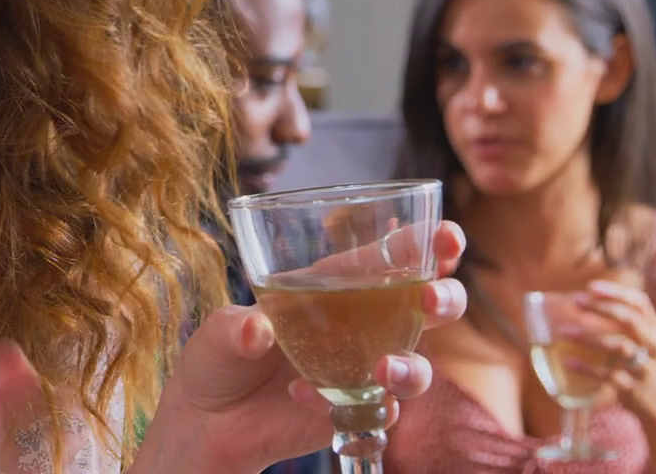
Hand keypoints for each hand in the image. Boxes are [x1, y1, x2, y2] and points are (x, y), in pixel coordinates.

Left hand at [134, 221, 467, 473]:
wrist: (209, 420)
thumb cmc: (219, 357)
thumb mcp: (217, 332)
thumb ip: (237, 327)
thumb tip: (259, 330)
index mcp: (334, 283)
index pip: (392, 255)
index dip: (429, 242)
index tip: (446, 236)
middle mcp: (361, 323)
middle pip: (427, 305)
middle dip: (445, 297)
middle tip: (431, 300)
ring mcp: (363, 368)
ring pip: (418, 366)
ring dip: (412, 367)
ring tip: (383, 369)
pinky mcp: (356, 409)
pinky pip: (377, 410)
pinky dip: (352, 403)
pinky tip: (303, 394)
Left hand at [559, 279, 655, 421]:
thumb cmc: (644, 364)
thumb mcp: (643, 340)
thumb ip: (623, 321)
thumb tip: (581, 301)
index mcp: (655, 329)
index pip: (640, 303)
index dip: (617, 292)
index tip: (591, 286)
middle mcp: (655, 346)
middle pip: (631, 322)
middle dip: (602, 309)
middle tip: (575, 302)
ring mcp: (646, 368)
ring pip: (620, 347)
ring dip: (590, 337)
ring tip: (563, 331)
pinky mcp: (634, 389)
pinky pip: (609, 376)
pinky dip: (587, 368)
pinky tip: (567, 362)